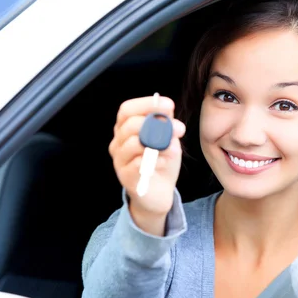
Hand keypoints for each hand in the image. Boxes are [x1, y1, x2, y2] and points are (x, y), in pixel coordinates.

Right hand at [109, 96, 185, 218]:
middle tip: (179, 128)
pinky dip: (155, 160)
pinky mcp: (125, 177)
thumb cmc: (161, 162)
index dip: (146, 104)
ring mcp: (119, 160)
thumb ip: (166, 125)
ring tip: (172, 148)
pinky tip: (164, 162)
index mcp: (126, 129)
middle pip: (129, 125)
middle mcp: (118, 143)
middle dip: (156, 124)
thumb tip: (167, 110)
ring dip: (157, 143)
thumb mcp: (168, 140)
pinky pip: (137, 163)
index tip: (168, 105)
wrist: (160, 193)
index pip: (127, 110)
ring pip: (132, 143)